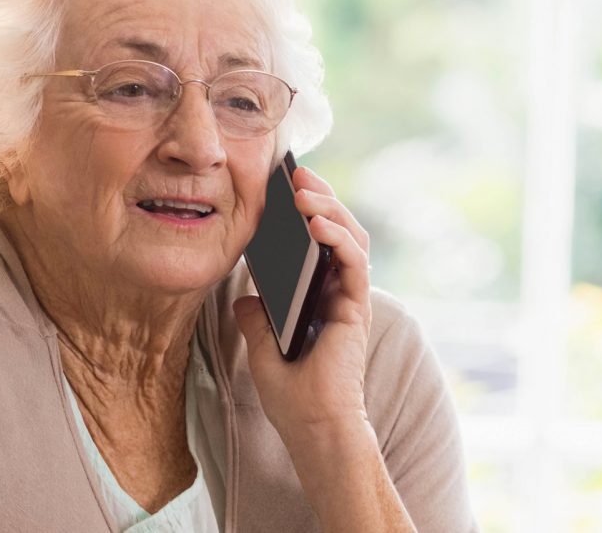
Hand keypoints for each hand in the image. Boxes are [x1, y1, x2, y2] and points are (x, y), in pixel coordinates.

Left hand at [234, 166, 371, 441]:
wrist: (311, 427)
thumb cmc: (291, 394)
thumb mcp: (262, 348)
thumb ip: (256, 320)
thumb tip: (245, 297)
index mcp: (317, 297)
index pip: (315, 243)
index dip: (303, 212)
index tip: (281, 186)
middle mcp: (337, 293)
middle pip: (336, 231)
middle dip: (319, 198)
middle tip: (295, 174)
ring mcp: (349, 299)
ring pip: (350, 239)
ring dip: (329, 209)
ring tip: (304, 189)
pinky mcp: (356, 308)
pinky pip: (354, 263)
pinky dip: (338, 238)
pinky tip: (317, 223)